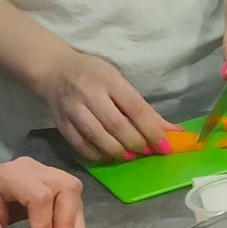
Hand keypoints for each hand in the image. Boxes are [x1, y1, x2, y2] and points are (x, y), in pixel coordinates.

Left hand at [0, 156, 85, 227]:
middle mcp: (31, 169)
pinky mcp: (47, 182)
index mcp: (9, 176)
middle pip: (66, 187)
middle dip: (69, 223)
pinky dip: (71, 221)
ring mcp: (41, 172)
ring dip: (75, 223)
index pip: (40, 196)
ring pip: (72, 191)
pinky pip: (68, 197)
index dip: (47, 226)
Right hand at [38, 48, 166, 162]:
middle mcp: (89, 92)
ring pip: (97, 136)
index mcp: (108, 79)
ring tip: (129, 155)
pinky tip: (109, 157)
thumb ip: (143, 108)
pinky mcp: (61, 123)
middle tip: (146, 151)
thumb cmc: (93, 74)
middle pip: (115, 124)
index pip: (134, 107)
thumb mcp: (118, 81)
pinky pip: (80, 144)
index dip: (151, 129)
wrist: (54, 71)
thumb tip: (172, 132)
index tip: (164, 145)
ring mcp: (72, 109)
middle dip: (135, 142)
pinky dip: (97, 155)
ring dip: (117, 151)